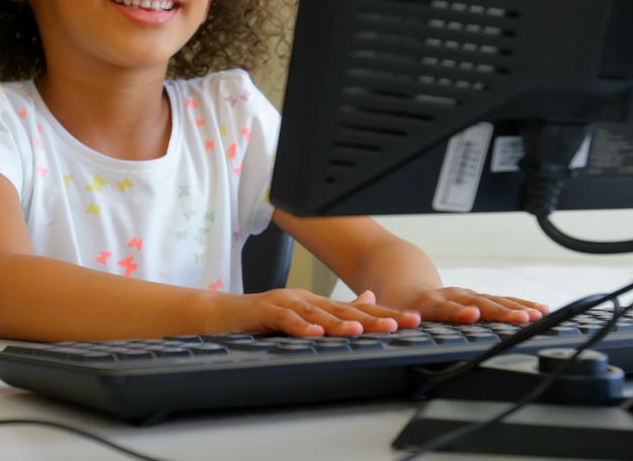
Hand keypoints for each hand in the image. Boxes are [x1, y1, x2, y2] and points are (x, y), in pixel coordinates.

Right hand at [221, 288, 420, 337]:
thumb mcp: (302, 314)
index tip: (412, 321)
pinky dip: (300, 327)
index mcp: (317, 301)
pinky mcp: (265, 312)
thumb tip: (367, 300)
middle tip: (401, 324)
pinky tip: (315, 334)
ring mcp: (285, 303)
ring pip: (318, 313)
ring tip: (361, 330)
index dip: (385, 314)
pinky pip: (285, 320)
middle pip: (345, 308)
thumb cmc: (261, 318)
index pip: (358, 308)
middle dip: (374, 316)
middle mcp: (306, 299)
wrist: (220, 313)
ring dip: (340, 322)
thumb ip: (333, 311)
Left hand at [400, 287, 548, 323]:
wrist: (408, 288)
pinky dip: (521, 306)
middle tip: (521, 319)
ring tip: (537, 316)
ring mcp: (467, 296)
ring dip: (516, 308)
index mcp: (428, 303)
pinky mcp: (479, 298)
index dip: (458, 312)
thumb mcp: (394, 317)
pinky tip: (541, 311)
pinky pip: (502, 301)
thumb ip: (399, 325)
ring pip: (494, 301)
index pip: (444, 308)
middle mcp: (451, 296)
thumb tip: (399, 333)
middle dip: (500, 312)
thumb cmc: (402, 308)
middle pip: (478, 303)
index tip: (472, 315)